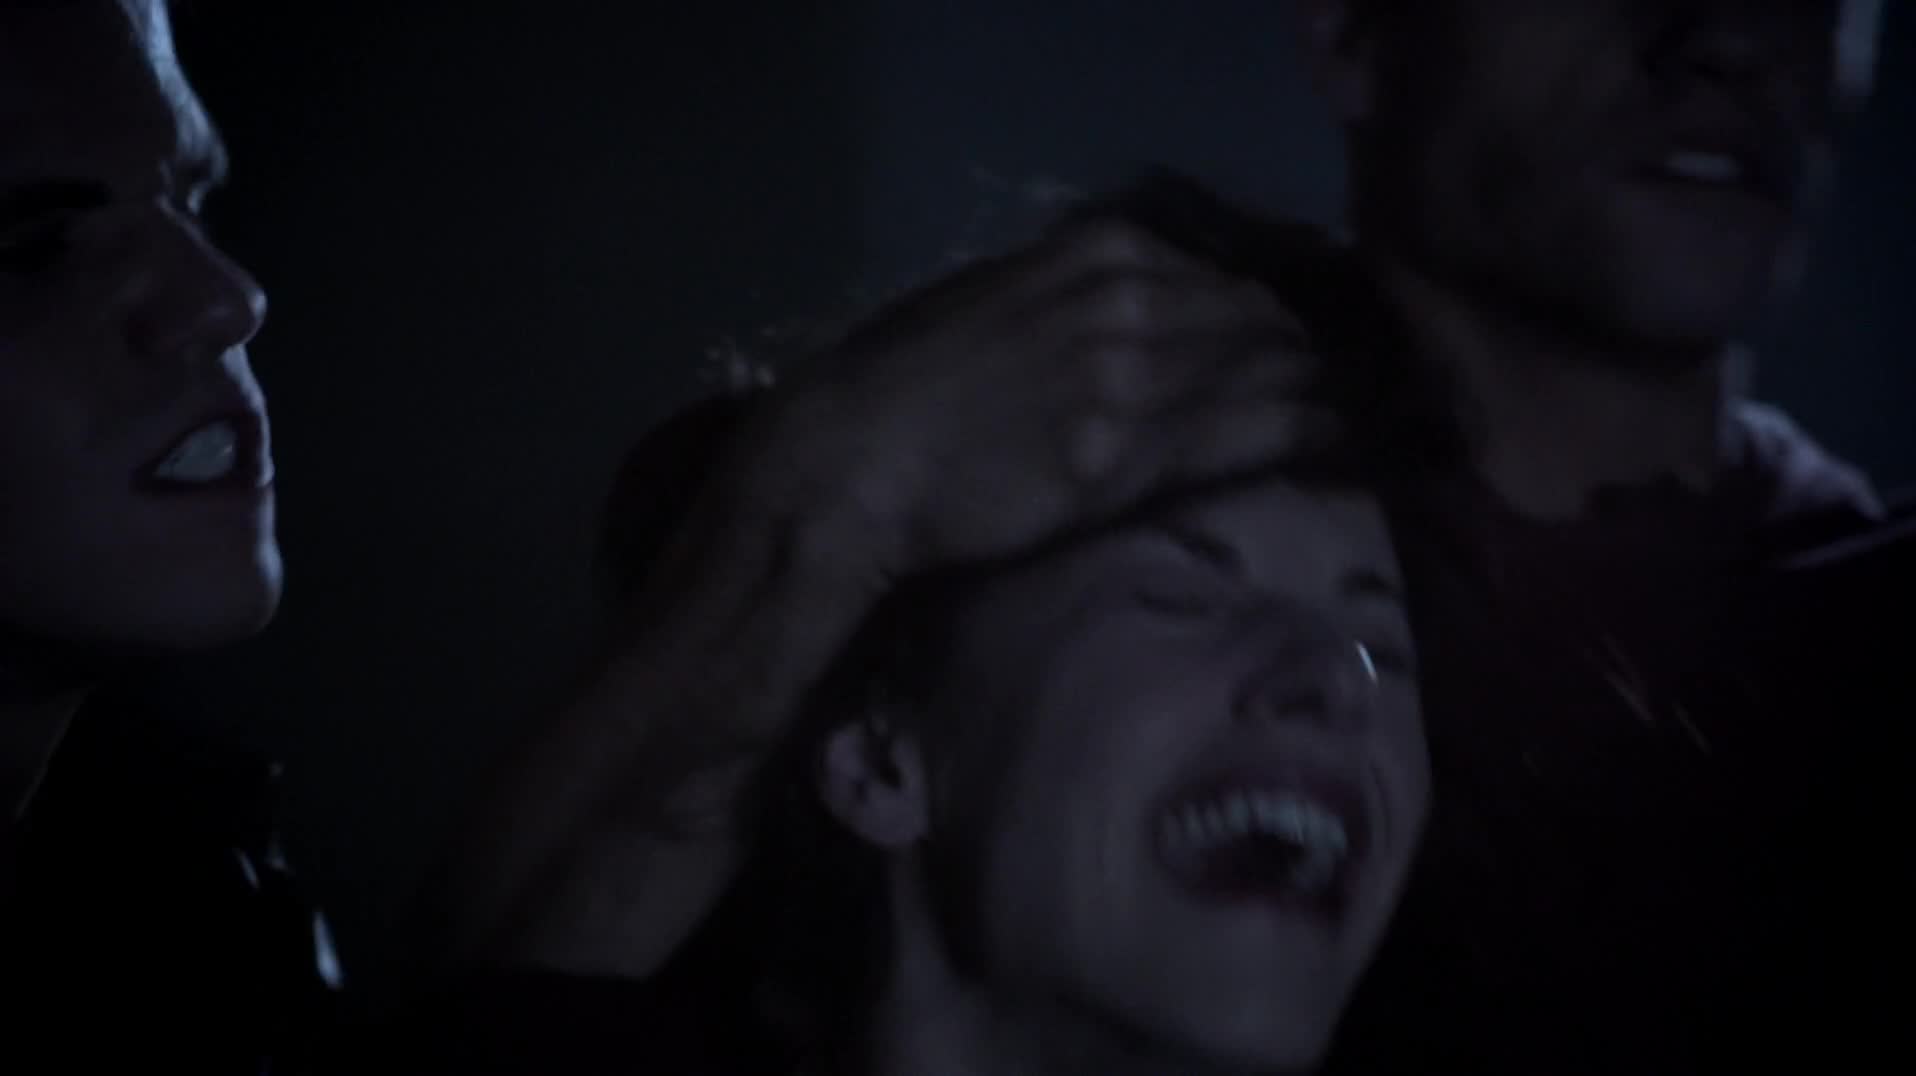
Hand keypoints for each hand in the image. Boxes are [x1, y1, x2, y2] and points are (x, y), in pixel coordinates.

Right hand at [734, 209, 1337, 583]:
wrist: (854, 460)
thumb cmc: (907, 383)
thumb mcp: (1002, 301)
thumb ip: (1081, 298)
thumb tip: (1146, 312)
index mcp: (1098, 251)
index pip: (1225, 277)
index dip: (1267, 319)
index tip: (1290, 349)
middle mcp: (1133, 298)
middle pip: (1261, 322)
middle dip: (1305, 354)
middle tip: (1339, 388)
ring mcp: (1138, 374)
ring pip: (1271, 373)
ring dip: (1319, 394)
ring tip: (1354, 417)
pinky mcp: (1134, 452)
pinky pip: (1252, 433)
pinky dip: (1306, 434)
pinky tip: (1338, 442)